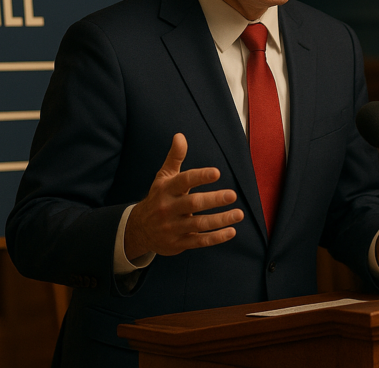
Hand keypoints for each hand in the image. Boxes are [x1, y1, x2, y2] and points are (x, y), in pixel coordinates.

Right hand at [124, 133, 243, 259]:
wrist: (139, 229)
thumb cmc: (158, 198)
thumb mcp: (163, 177)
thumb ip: (174, 157)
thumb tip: (180, 136)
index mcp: (166, 190)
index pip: (184, 181)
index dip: (200, 177)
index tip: (217, 173)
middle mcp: (168, 208)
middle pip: (193, 203)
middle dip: (213, 199)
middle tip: (232, 195)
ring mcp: (172, 227)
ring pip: (198, 224)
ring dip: (220, 220)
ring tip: (238, 214)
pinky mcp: (178, 243)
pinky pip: (199, 241)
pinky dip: (216, 238)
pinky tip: (231, 231)